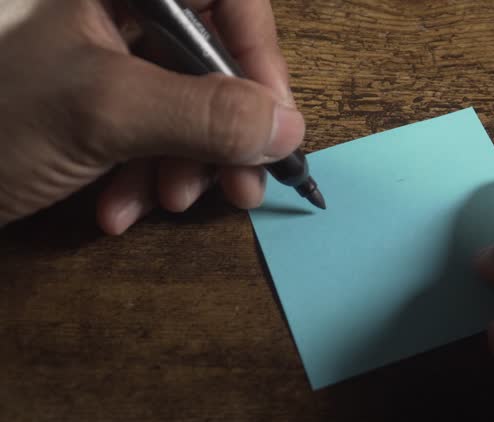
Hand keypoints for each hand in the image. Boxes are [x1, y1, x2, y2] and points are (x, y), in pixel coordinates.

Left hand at [0, 0, 303, 233]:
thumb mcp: (104, 111)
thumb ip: (205, 114)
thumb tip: (287, 127)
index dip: (260, 57)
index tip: (274, 124)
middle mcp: (114, 7)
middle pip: (209, 57)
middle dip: (222, 133)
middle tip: (238, 189)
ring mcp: (98, 51)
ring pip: (181, 100)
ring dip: (182, 164)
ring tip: (164, 206)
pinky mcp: (87, 96)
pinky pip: (143, 127)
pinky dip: (139, 174)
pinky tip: (115, 211)